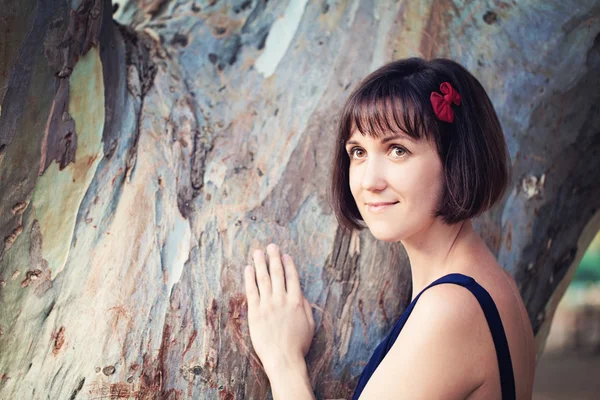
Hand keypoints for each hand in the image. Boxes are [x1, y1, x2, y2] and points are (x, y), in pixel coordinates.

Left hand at [244, 243, 315, 375]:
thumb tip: (299, 292)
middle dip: (274, 257)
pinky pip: (251, 291)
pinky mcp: (255, 312)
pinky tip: (248, 269)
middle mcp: (281, 299)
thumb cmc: (298, 344)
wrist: (283, 359)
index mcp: (296, 302)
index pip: (292, 277)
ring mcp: (267, 305)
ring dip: (260, 263)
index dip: (288, 264)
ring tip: (258, 252)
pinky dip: (249, 278)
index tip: (285, 255)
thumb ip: (305, 306)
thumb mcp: (310, 324)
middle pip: (277, 273)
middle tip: (271, 246)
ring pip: (263, 278)